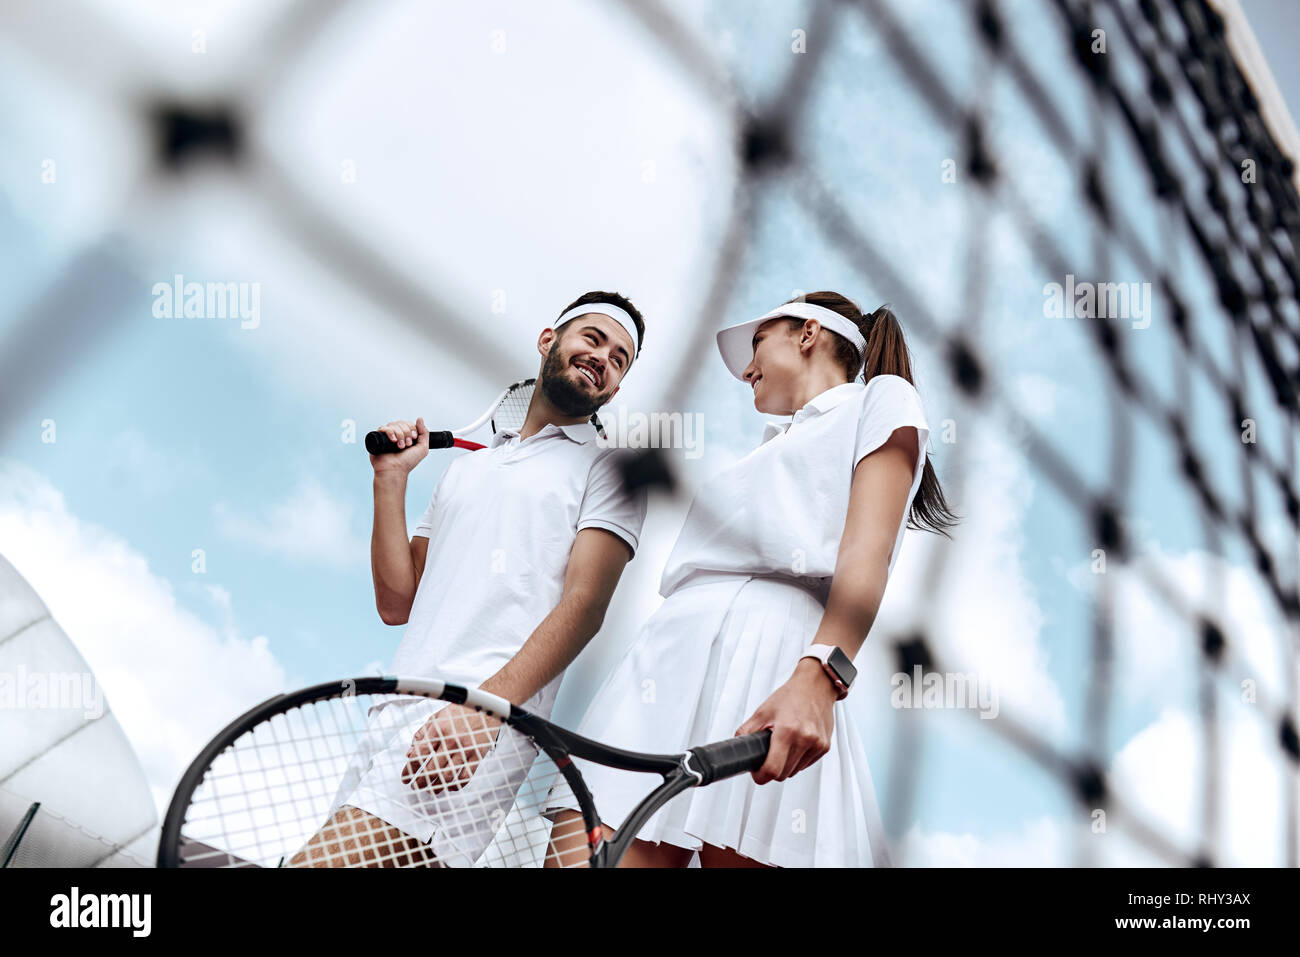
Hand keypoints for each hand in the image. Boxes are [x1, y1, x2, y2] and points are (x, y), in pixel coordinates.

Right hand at [371, 417, 429, 474]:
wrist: (395, 470)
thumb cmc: (407, 462)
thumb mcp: (422, 448)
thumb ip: (424, 433)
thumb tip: (420, 419)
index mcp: (406, 436)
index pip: (409, 423)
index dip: (412, 429)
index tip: (413, 439)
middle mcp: (396, 435)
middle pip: (401, 423)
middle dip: (406, 433)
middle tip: (407, 445)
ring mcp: (387, 436)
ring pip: (393, 424)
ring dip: (399, 434)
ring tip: (400, 446)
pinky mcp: (378, 438)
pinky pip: (383, 428)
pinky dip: (390, 432)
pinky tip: (393, 440)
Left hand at [402, 704, 501, 792]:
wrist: (486, 706)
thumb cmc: (460, 711)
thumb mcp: (436, 717)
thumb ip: (421, 734)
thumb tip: (409, 753)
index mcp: (438, 730)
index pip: (419, 755)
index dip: (409, 770)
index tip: (405, 778)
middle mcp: (451, 740)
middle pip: (432, 769)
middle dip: (420, 782)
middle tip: (416, 786)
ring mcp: (465, 749)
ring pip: (448, 776)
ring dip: (437, 787)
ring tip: (431, 789)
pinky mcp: (478, 755)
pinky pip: (466, 776)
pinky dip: (457, 785)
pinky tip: (451, 786)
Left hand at [735, 658, 838, 783]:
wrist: (816, 686)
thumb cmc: (790, 696)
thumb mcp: (762, 712)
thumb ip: (746, 732)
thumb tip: (737, 749)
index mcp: (787, 731)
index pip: (772, 769)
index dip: (760, 775)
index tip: (756, 772)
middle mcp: (805, 739)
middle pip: (783, 774)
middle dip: (772, 768)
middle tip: (768, 753)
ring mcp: (817, 744)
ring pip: (794, 771)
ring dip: (786, 764)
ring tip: (784, 743)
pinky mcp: (825, 747)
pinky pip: (805, 765)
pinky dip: (798, 759)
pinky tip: (796, 742)